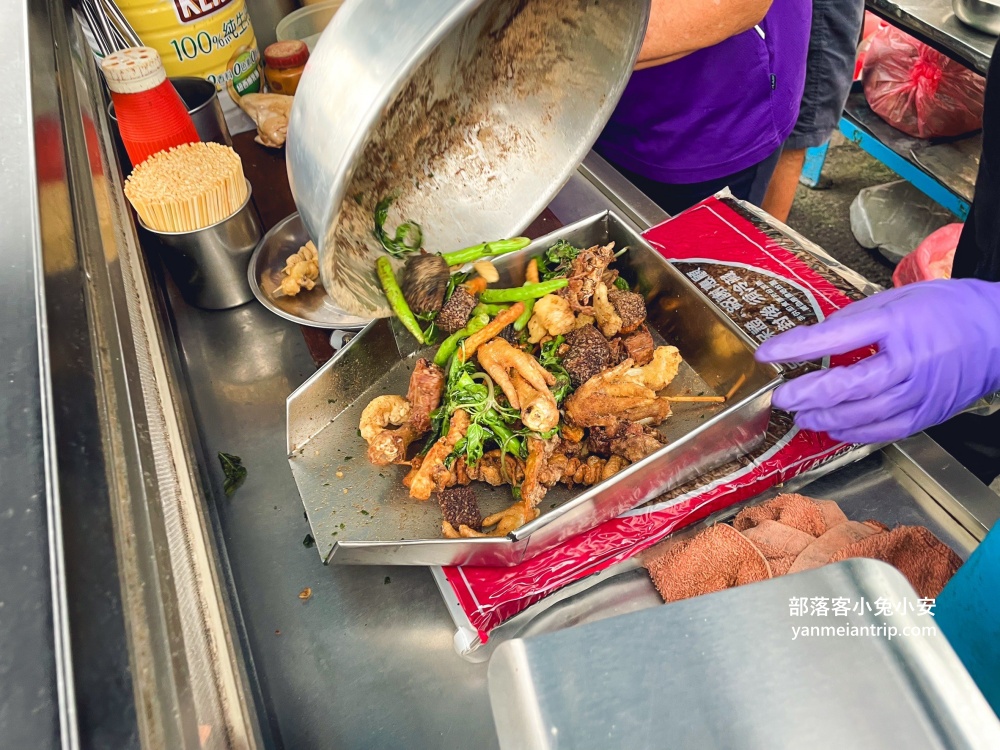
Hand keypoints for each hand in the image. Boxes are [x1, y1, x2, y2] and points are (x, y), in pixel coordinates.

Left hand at [754, 279, 999, 443]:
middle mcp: (908, 361)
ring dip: (825, 418)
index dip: (796, 347)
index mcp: (896, 324)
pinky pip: (885, 430)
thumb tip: (815, 338)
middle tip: (781, 397)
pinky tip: (833, 430)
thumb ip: (855, 318)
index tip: (767, 353)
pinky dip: (855, 434)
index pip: (835, 336)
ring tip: (801, 416)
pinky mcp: (928, 413)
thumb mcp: (897, 298)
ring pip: (863, 413)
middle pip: (848, 385)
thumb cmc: (946, 309)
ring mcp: (919, 392)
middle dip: (807, 394)